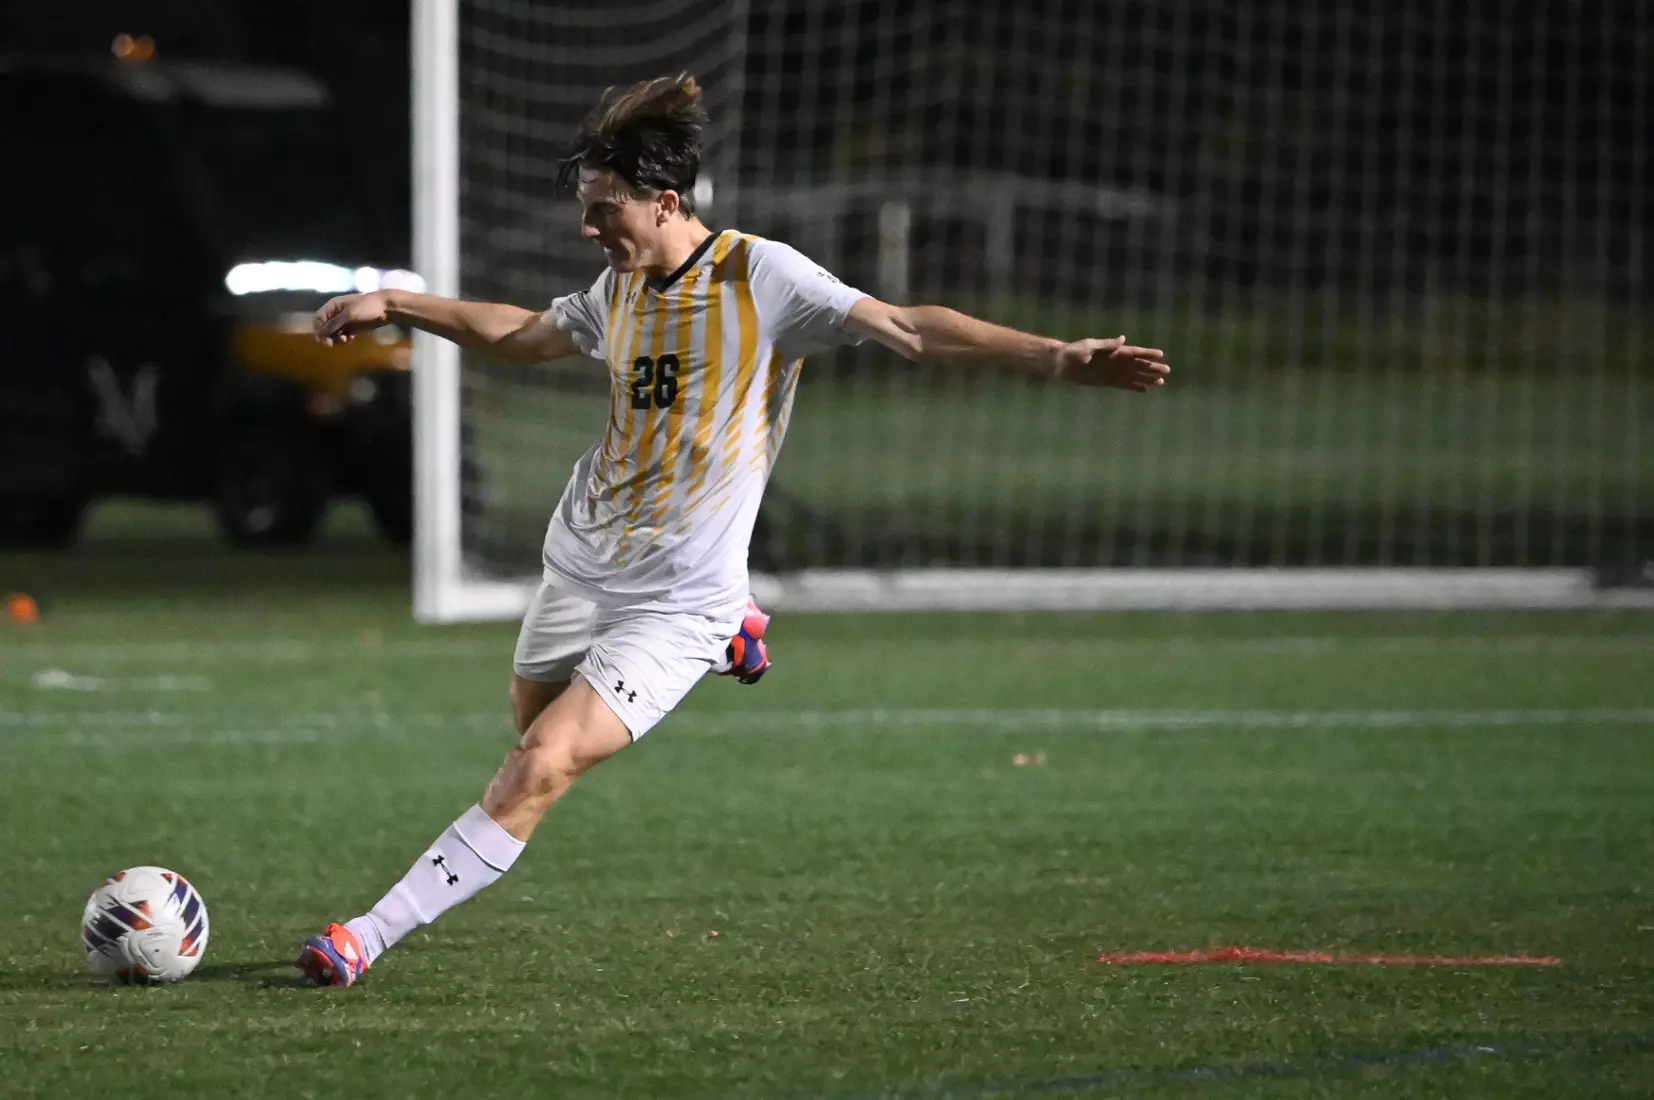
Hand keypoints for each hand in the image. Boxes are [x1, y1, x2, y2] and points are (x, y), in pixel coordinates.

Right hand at [314, 291, 393, 345]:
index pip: (318, 319)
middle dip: (328, 335)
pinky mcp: (353, 326)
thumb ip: (333, 325)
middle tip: (334, 343)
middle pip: (325, 327)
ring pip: (334, 332)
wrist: (387, 308)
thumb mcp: (348, 316)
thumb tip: (319, 335)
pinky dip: (345, 338)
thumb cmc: (366, 308)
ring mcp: (345, 320)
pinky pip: (343, 334)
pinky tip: (352, 338)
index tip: (325, 339)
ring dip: (337, 338)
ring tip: (346, 339)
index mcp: (333, 306)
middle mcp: (337, 312)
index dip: (319, 330)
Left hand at [1050, 336, 1169, 391]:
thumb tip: (1122, 340)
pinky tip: (1144, 390)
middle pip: (1138, 365)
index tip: (1161, 354)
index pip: (1134, 352)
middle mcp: (1115, 361)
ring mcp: (1112, 372)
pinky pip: (1123, 385)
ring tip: (1161, 383)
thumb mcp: (1088, 346)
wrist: (1060, 364)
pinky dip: (1133, 387)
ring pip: (1134, 376)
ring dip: (1147, 379)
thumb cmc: (1072, 351)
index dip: (1148, 353)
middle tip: (1167, 371)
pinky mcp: (1106, 382)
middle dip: (1152, 368)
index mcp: (1112, 351)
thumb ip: (1106, 345)